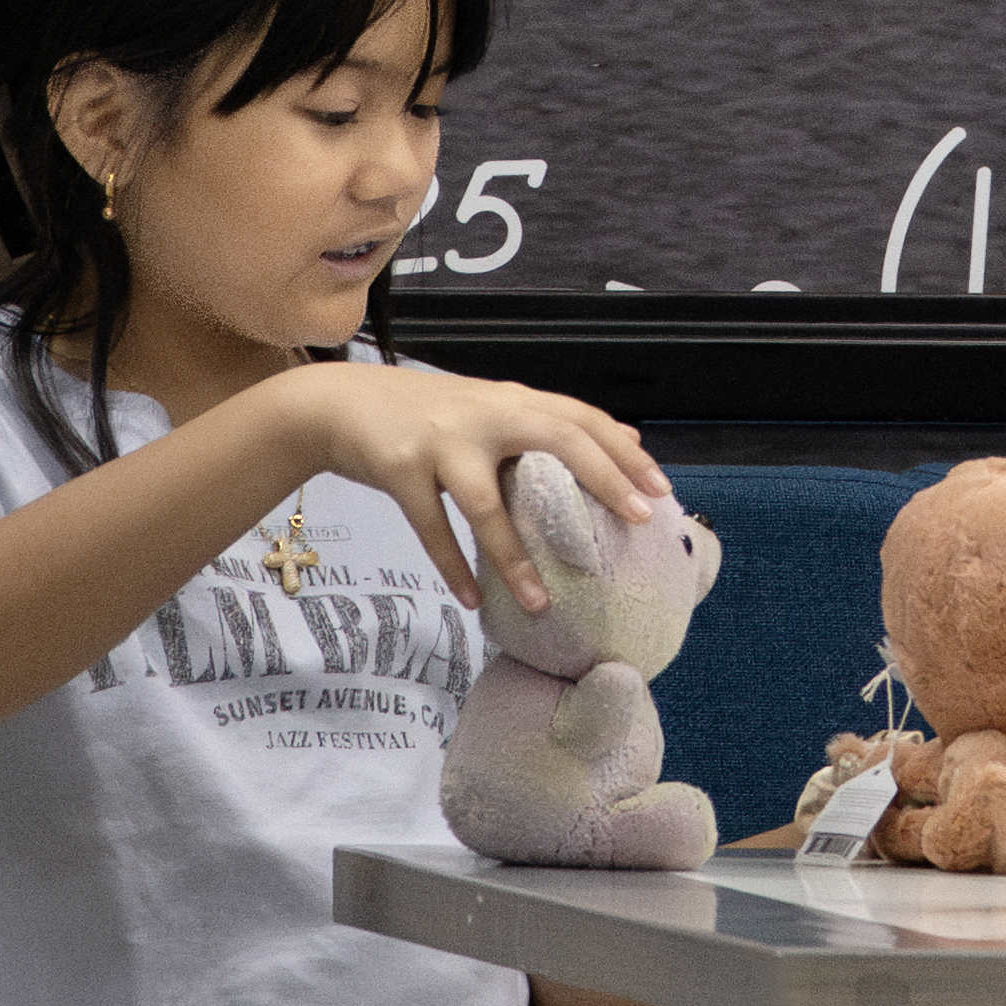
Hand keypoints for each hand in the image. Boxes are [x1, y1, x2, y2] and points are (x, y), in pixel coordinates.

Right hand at [270, 368, 672, 616]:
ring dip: (514, 559)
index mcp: (512, 400)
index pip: (581, 418)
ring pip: (486, 504)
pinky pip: (432, 529)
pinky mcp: (401, 469)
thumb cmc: (430, 414)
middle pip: (556, 439)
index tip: (660, 488)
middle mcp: (485, 414)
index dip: (622, 451)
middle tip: (638, 519)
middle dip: (602, 477)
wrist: (345, 403)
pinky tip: (471, 600)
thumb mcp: (494, 407)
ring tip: (539, 605)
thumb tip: (625, 436)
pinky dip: (453, 567)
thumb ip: (551, 422)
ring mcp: (442, 441)